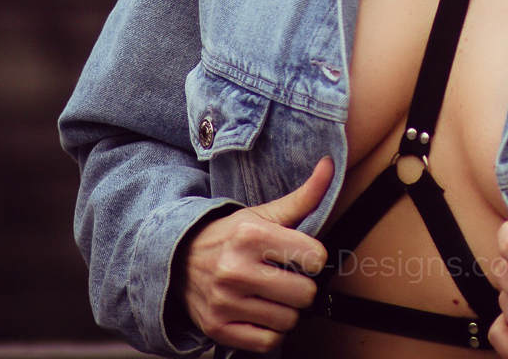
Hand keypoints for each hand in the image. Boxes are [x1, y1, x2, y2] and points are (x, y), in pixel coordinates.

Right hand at [177, 157, 334, 352]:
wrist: (178, 260)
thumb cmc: (230, 235)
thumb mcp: (263, 213)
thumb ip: (303, 196)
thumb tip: (330, 165)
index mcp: (251, 236)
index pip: (315, 257)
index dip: (313, 257)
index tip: (300, 255)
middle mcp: (235, 269)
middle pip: (305, 294)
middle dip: (302, 287)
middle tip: (287, 278)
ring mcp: (225, 302)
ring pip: (288, 320)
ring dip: (286, 310)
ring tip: (272, 295)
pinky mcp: (218, 328)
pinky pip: (267, 341)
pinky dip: (270, 331)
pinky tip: (262, 313)